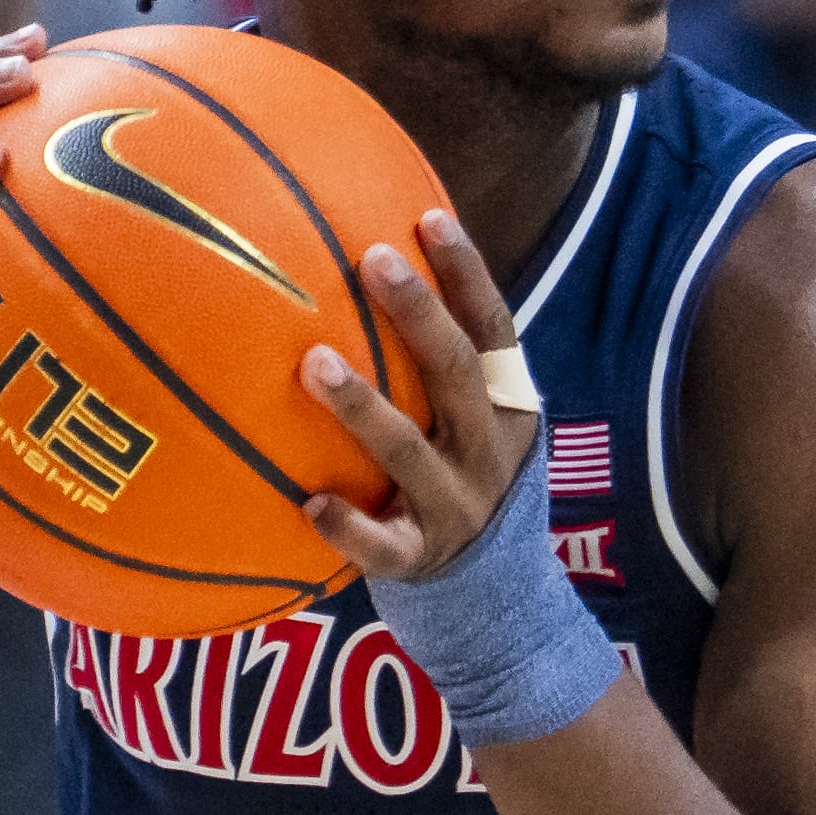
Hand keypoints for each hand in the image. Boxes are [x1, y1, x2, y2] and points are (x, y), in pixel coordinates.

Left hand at [289, 214, 537, 584]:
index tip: (428, 218)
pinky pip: (382, 544)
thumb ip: (438, 363)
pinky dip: (348, 526)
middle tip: (371, 260)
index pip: (493, 329)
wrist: (497, 597)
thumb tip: (367, 260)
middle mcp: (488, 451)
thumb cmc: (461, 478)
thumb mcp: (474, 420)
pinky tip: (308, 502)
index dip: (467, 274)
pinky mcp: (420, 560)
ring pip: (410, 452)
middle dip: (419, 314)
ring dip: (363, 407)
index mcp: (507, 408)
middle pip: (457, 372)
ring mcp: (456, 508)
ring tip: (314, 363)